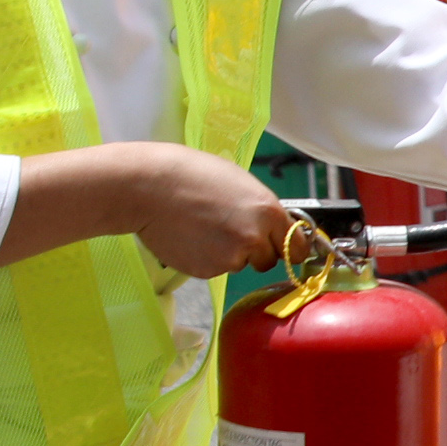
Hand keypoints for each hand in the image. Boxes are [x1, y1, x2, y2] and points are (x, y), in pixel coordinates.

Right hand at [105, 142, 294, 276]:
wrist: (149, 187)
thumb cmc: (192, 175)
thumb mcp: (240, 182)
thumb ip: (262, 209)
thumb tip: (276, 227)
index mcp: (269, 212)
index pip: (298, 248)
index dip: (290, 249)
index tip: (286, 250)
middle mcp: (255, 238)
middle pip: (269, 260)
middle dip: (256, 250)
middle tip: (229, 229)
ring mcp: (231, 258)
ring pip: (240, 264)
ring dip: (229, 252)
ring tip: (204, 226)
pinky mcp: (207, 270)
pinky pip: (215, 268)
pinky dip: (206, 257)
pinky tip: (191, 236)